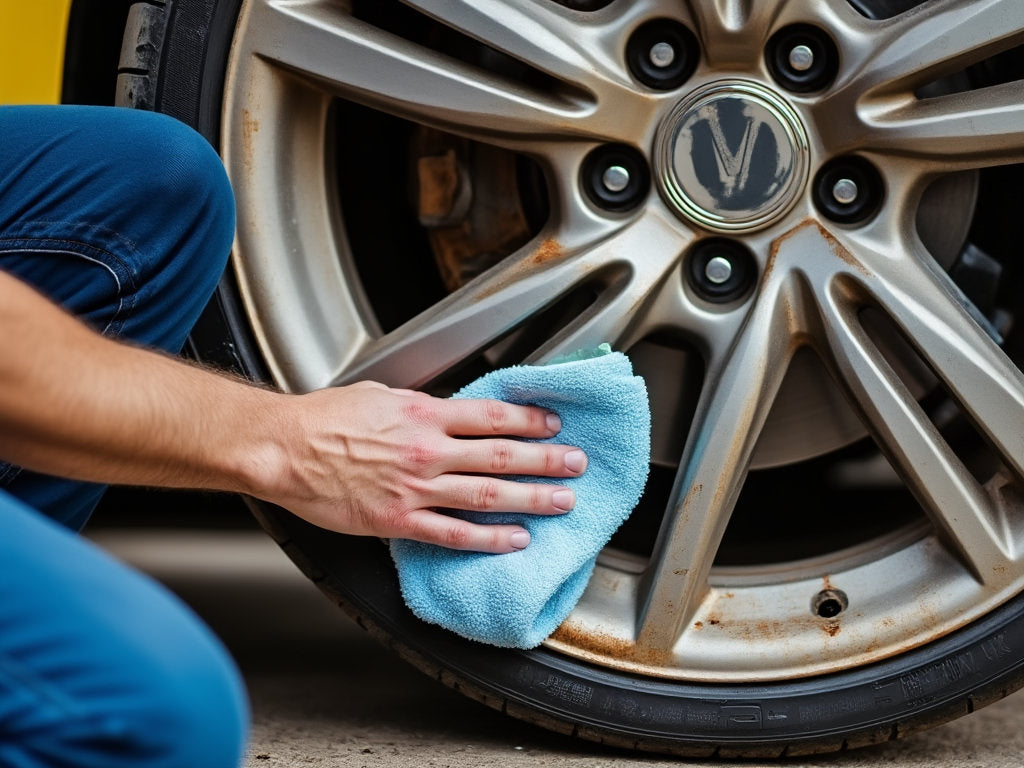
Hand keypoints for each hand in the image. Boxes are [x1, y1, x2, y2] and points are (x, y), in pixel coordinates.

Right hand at [254, 382, 586, 552]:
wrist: (282, 448)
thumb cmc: (323, 419)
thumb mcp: (379, 395)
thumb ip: (418, 405)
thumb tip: (445, 410)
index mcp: (423, 413)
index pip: (491, 416)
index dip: (529, 421)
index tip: (553, 425)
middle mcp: (426, 449)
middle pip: (501, 454)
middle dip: (546, 460)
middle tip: (576, 464)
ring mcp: (414, 487)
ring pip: (486, 494)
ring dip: (531, 498)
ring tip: (562, 501)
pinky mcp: (397, 520)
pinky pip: (453, 533)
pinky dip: (488, 538)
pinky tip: (515, 539)